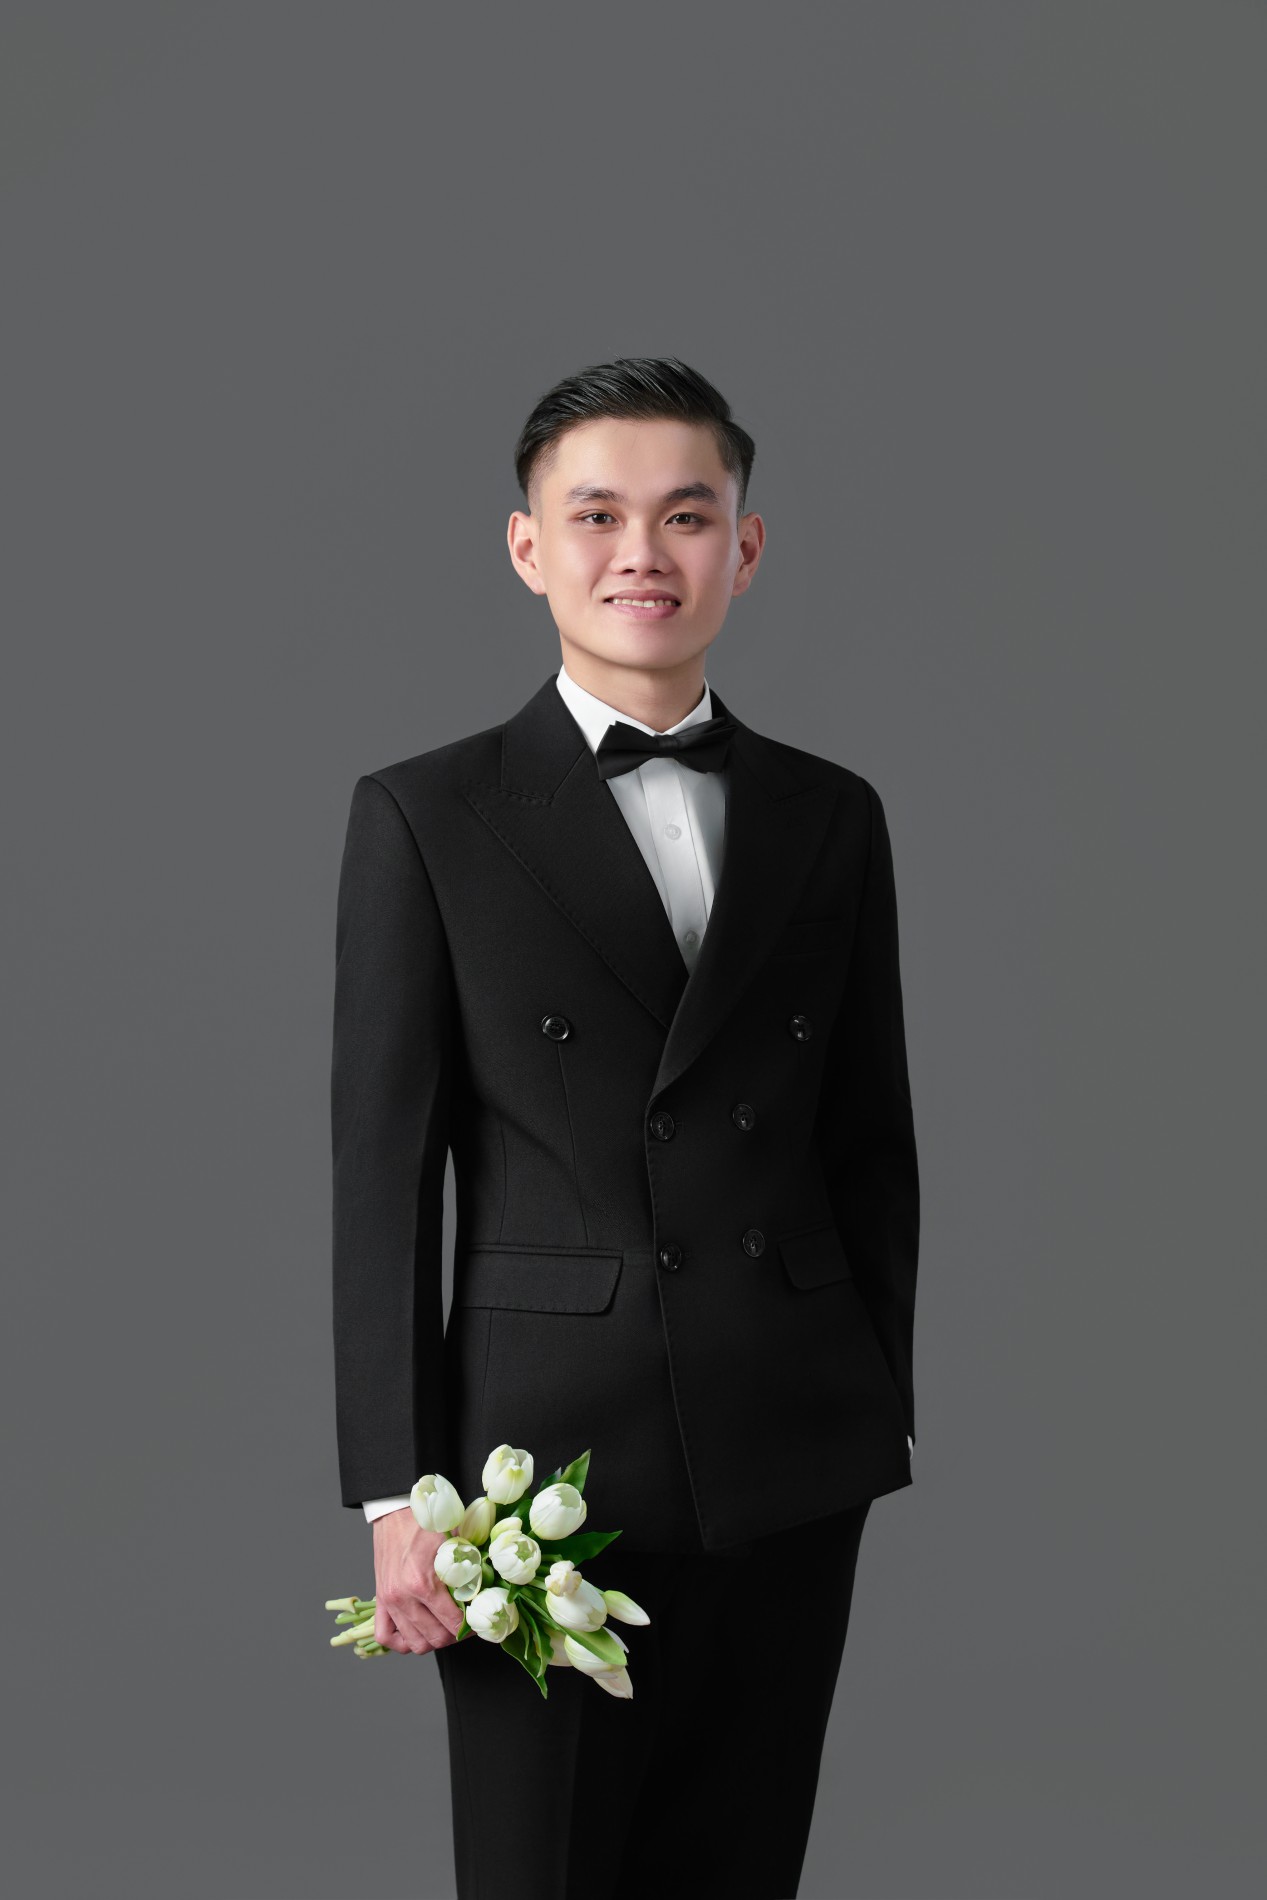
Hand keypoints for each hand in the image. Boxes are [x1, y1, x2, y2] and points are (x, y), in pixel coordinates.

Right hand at [371, 1509, 464, 1655]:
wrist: (395, 1512)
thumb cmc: (426, 1524)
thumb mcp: (455, 1543)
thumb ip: (470, 1571)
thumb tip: (485, 1595)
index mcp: (423, 1583)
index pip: (453, 1623)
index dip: (470, 1627)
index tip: (477, 1622)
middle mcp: (403, 1597)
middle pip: (435, 1639)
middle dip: (454, 1636)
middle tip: (464, 1625)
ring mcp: (389, 1601)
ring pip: (414, 1644)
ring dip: (432, 1640)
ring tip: (444, 1628)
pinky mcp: (379, 1600)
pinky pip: (386, 1637)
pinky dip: (402, 1641)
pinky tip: (417, 1631)